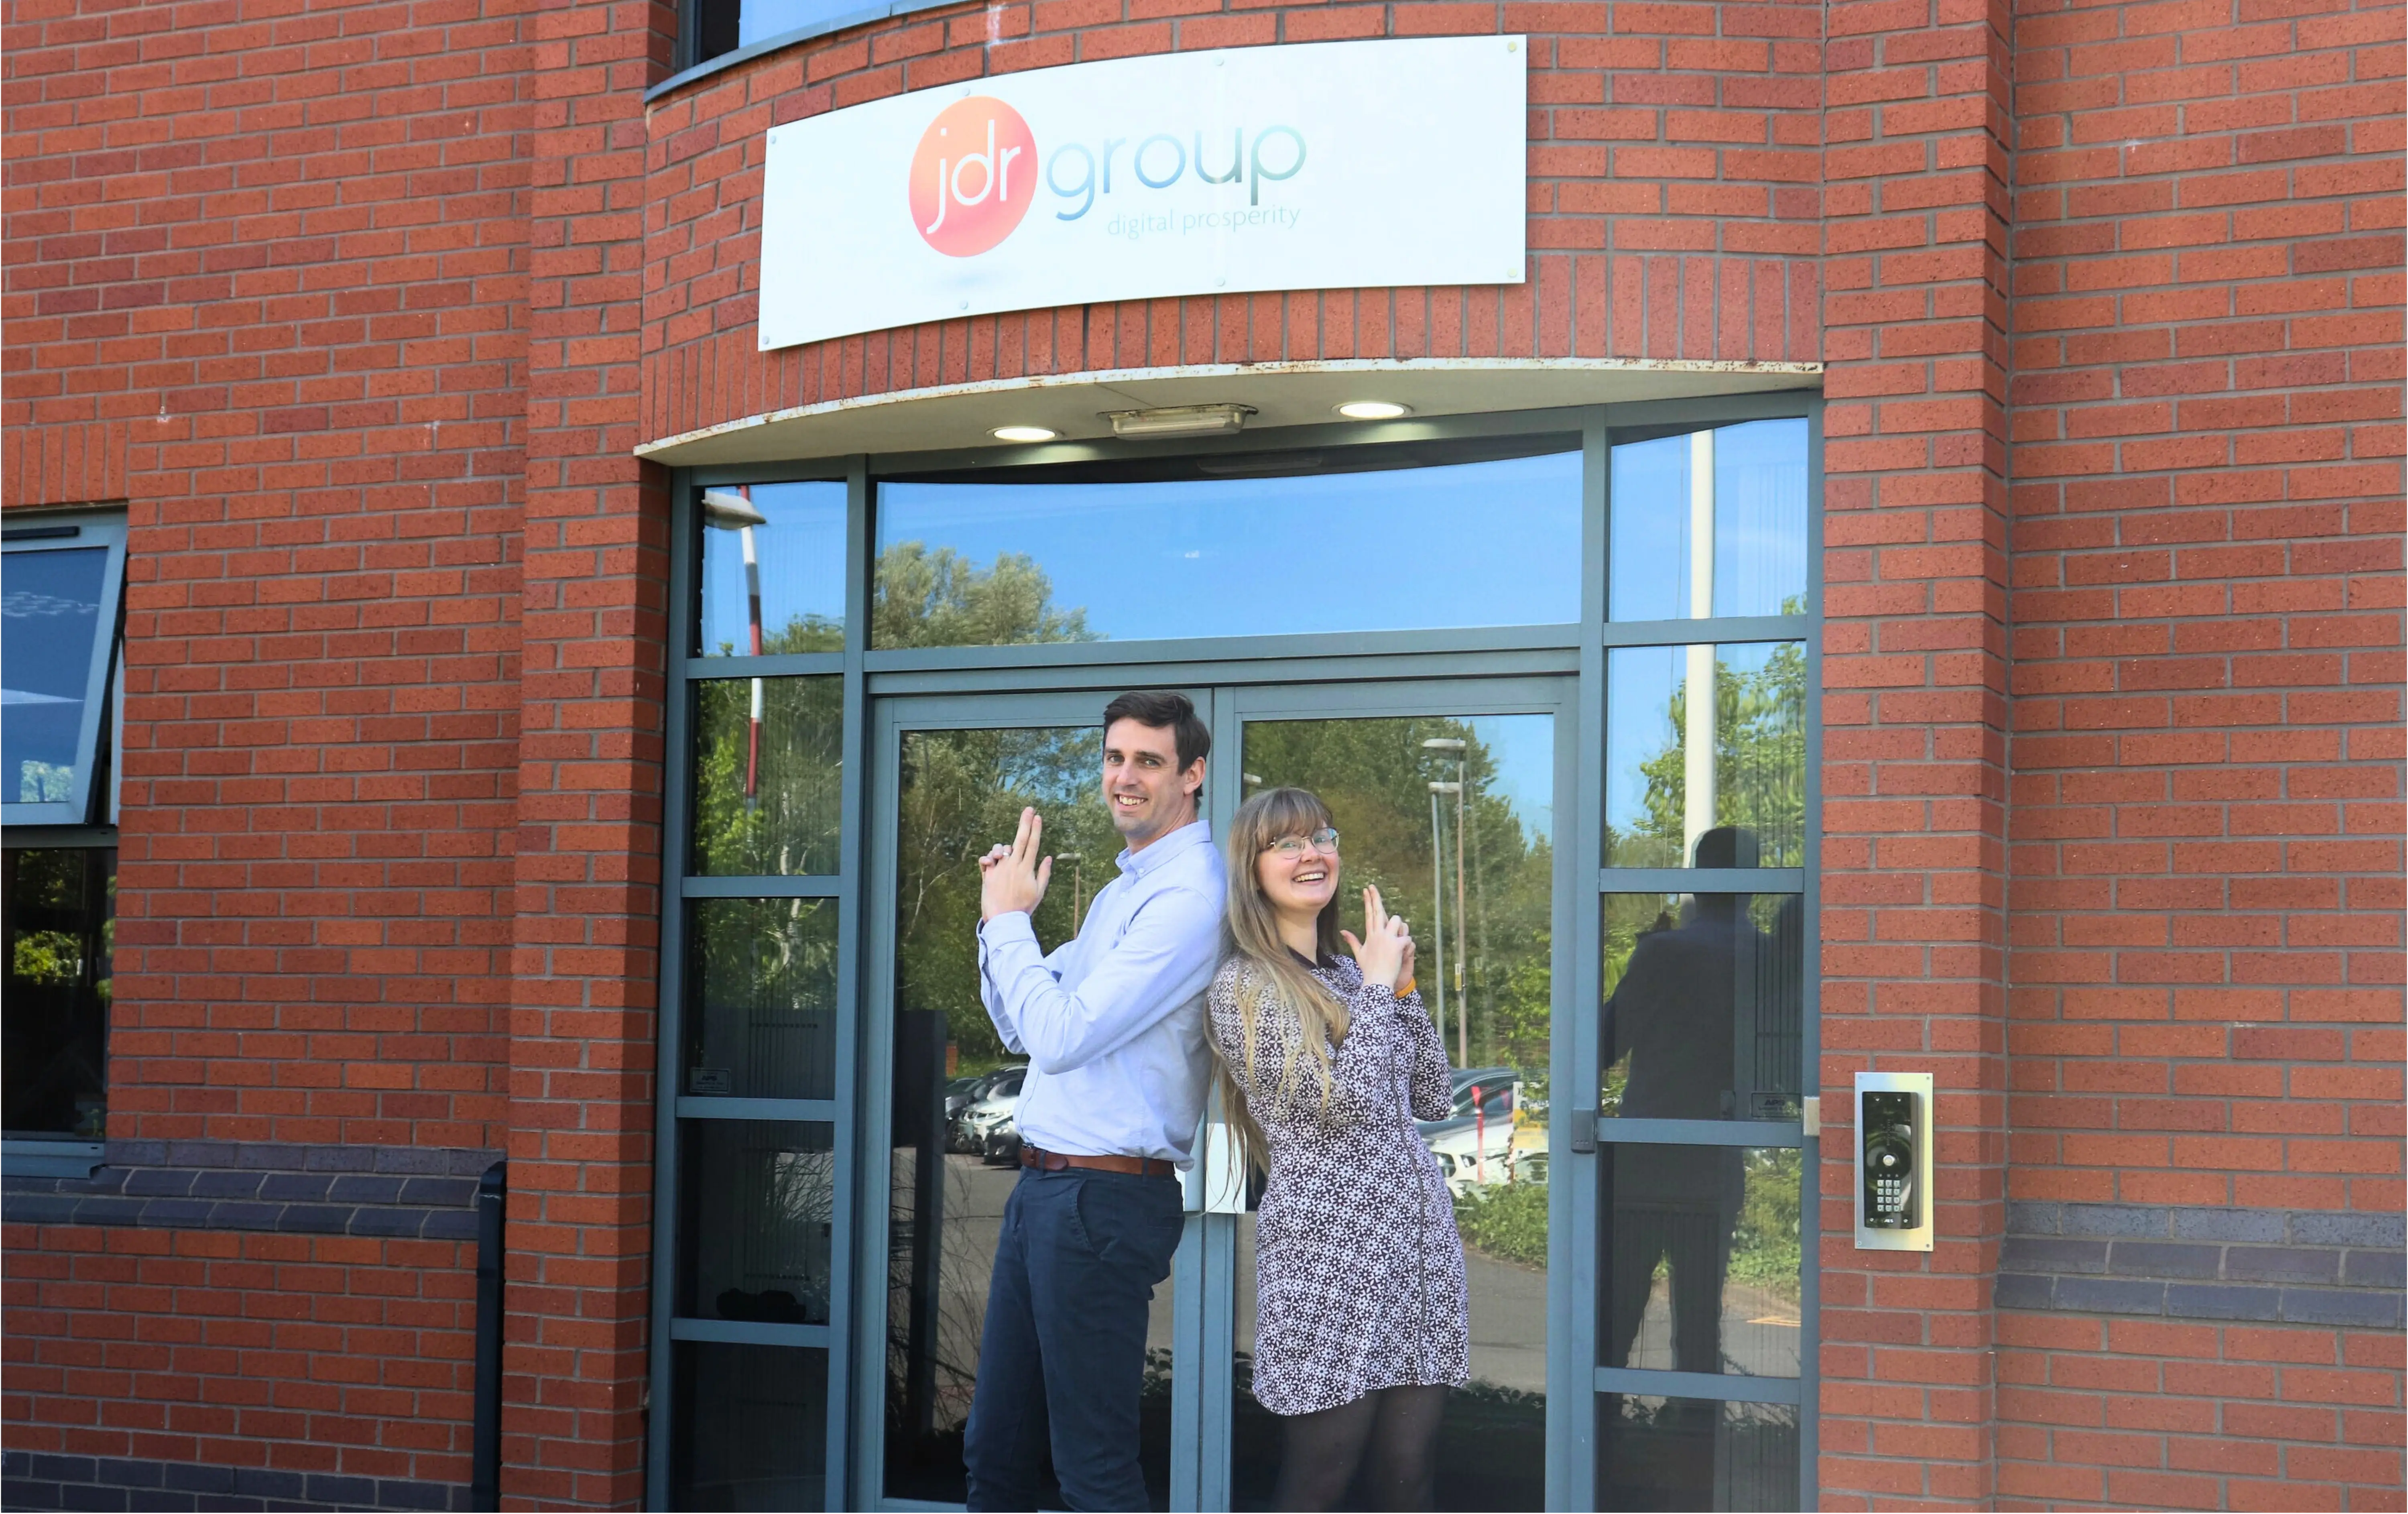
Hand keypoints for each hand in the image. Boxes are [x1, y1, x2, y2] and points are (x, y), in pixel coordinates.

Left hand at [980, 808, 1051, 922]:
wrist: (1004, 919)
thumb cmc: (1023, 907)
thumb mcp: (1038, 892)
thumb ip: (1043, 873)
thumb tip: (1048, 857)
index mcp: (1027, 868)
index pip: (1033, 844)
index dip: (1035, 829)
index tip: (1038, 816)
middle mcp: (1013, 865)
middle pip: (1020, 839)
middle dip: (1025, 823)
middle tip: (1028, 809)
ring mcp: (1000, 868)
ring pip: (1001, 848)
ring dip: (1003, 847)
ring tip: (1004, 855)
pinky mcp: (988, 874)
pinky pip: (986, 859)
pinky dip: (989, 857)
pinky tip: (991, 861)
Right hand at [1340, 884, 1413, 991]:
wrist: (1376, 982)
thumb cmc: (1369, 970)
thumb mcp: (1359, 954)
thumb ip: (1352, 941)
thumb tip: (1342, 931)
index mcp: (1370, 935)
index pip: (1369, 914)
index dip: (1368, 901)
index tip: (1367, 890)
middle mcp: (1377, 934)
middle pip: (1378, 911)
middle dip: (1375, 897)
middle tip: (1372, 887)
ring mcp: (1387, 939)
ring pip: (1397, 921)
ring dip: (1401, 928)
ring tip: (1399, 939)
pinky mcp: (1397, 945)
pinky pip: (1407, 938)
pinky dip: (1408, 945)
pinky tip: (1403, 953)